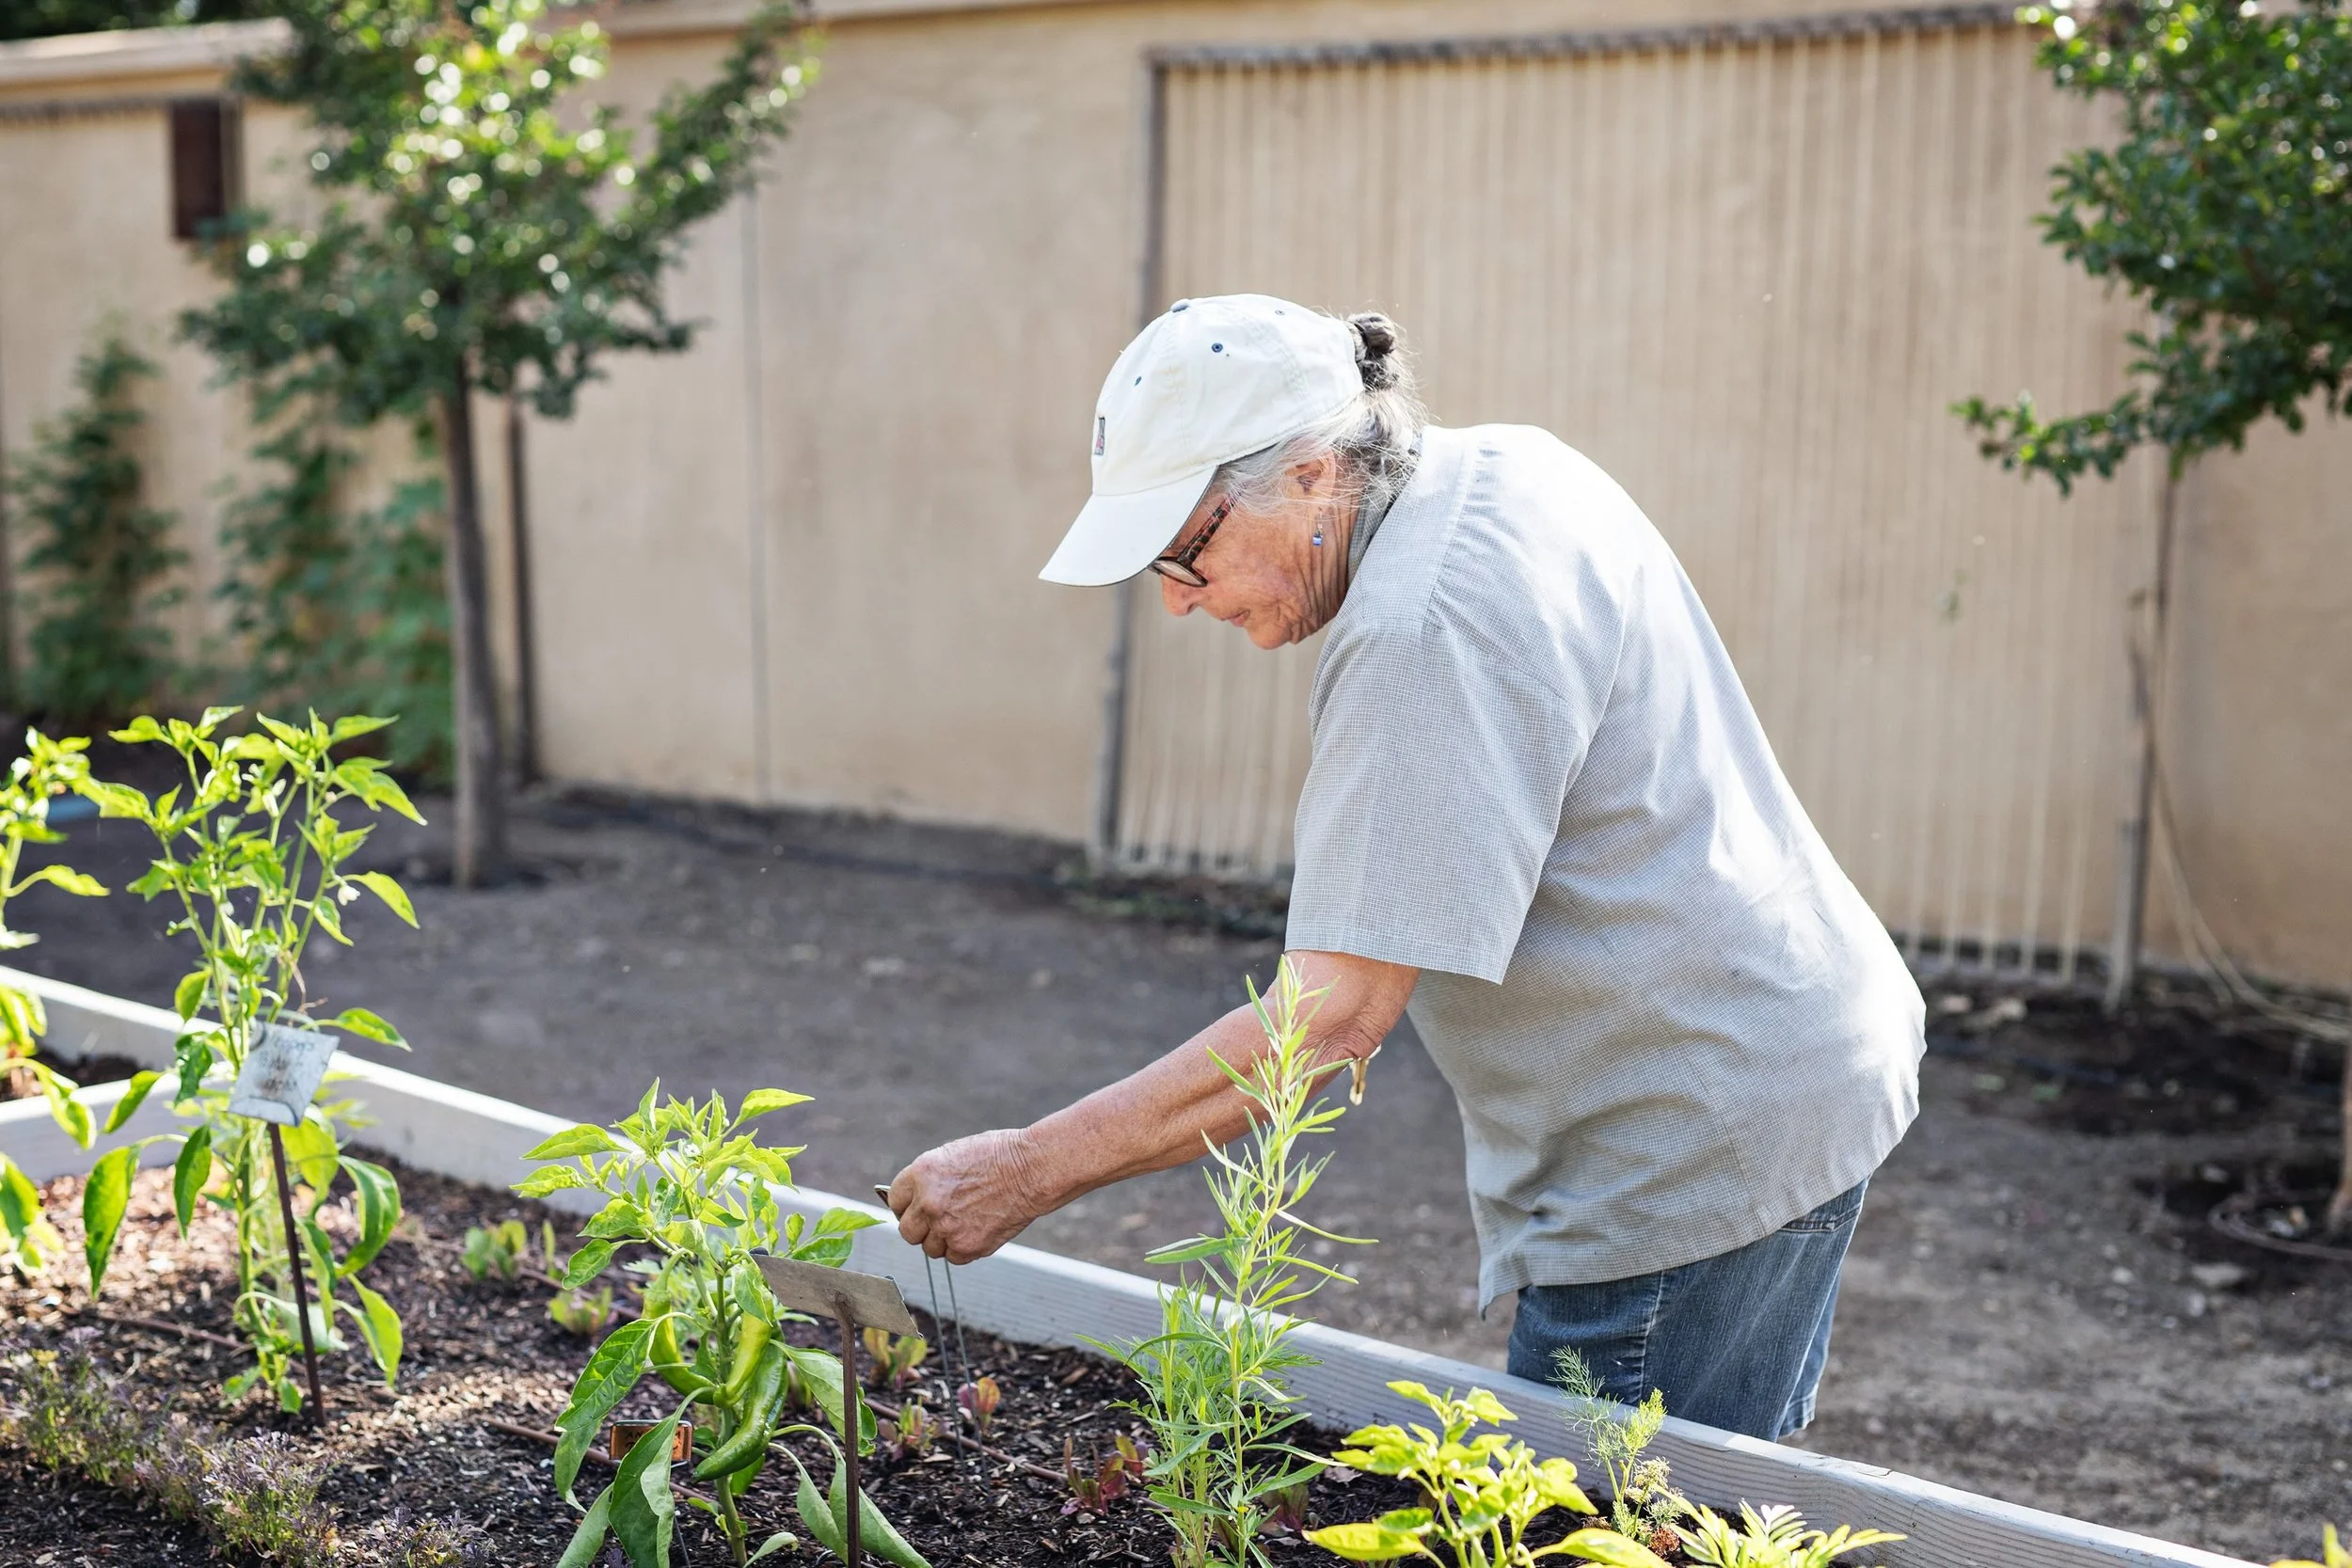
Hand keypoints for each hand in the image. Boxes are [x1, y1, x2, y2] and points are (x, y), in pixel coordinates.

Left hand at [886, 1128, 1048, 1263]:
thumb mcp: (954, 1154)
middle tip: (941, 1221)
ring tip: (967, 1222)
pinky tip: (980, 1229)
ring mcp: (946, 1228)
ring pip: (930, 1248)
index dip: (908, 1205)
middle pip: (908, 1231)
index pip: (895, 1201)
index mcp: (921, 1174)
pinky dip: (964, 1249)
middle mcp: (928, 1203)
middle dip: (922, 1228)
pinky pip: (954, 1258)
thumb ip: (929, 1179)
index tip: (917, 1209)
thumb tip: (917, 1198)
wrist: (1032, 1168)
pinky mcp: (967, 1246)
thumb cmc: (1000, 1155)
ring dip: (944, 1240)